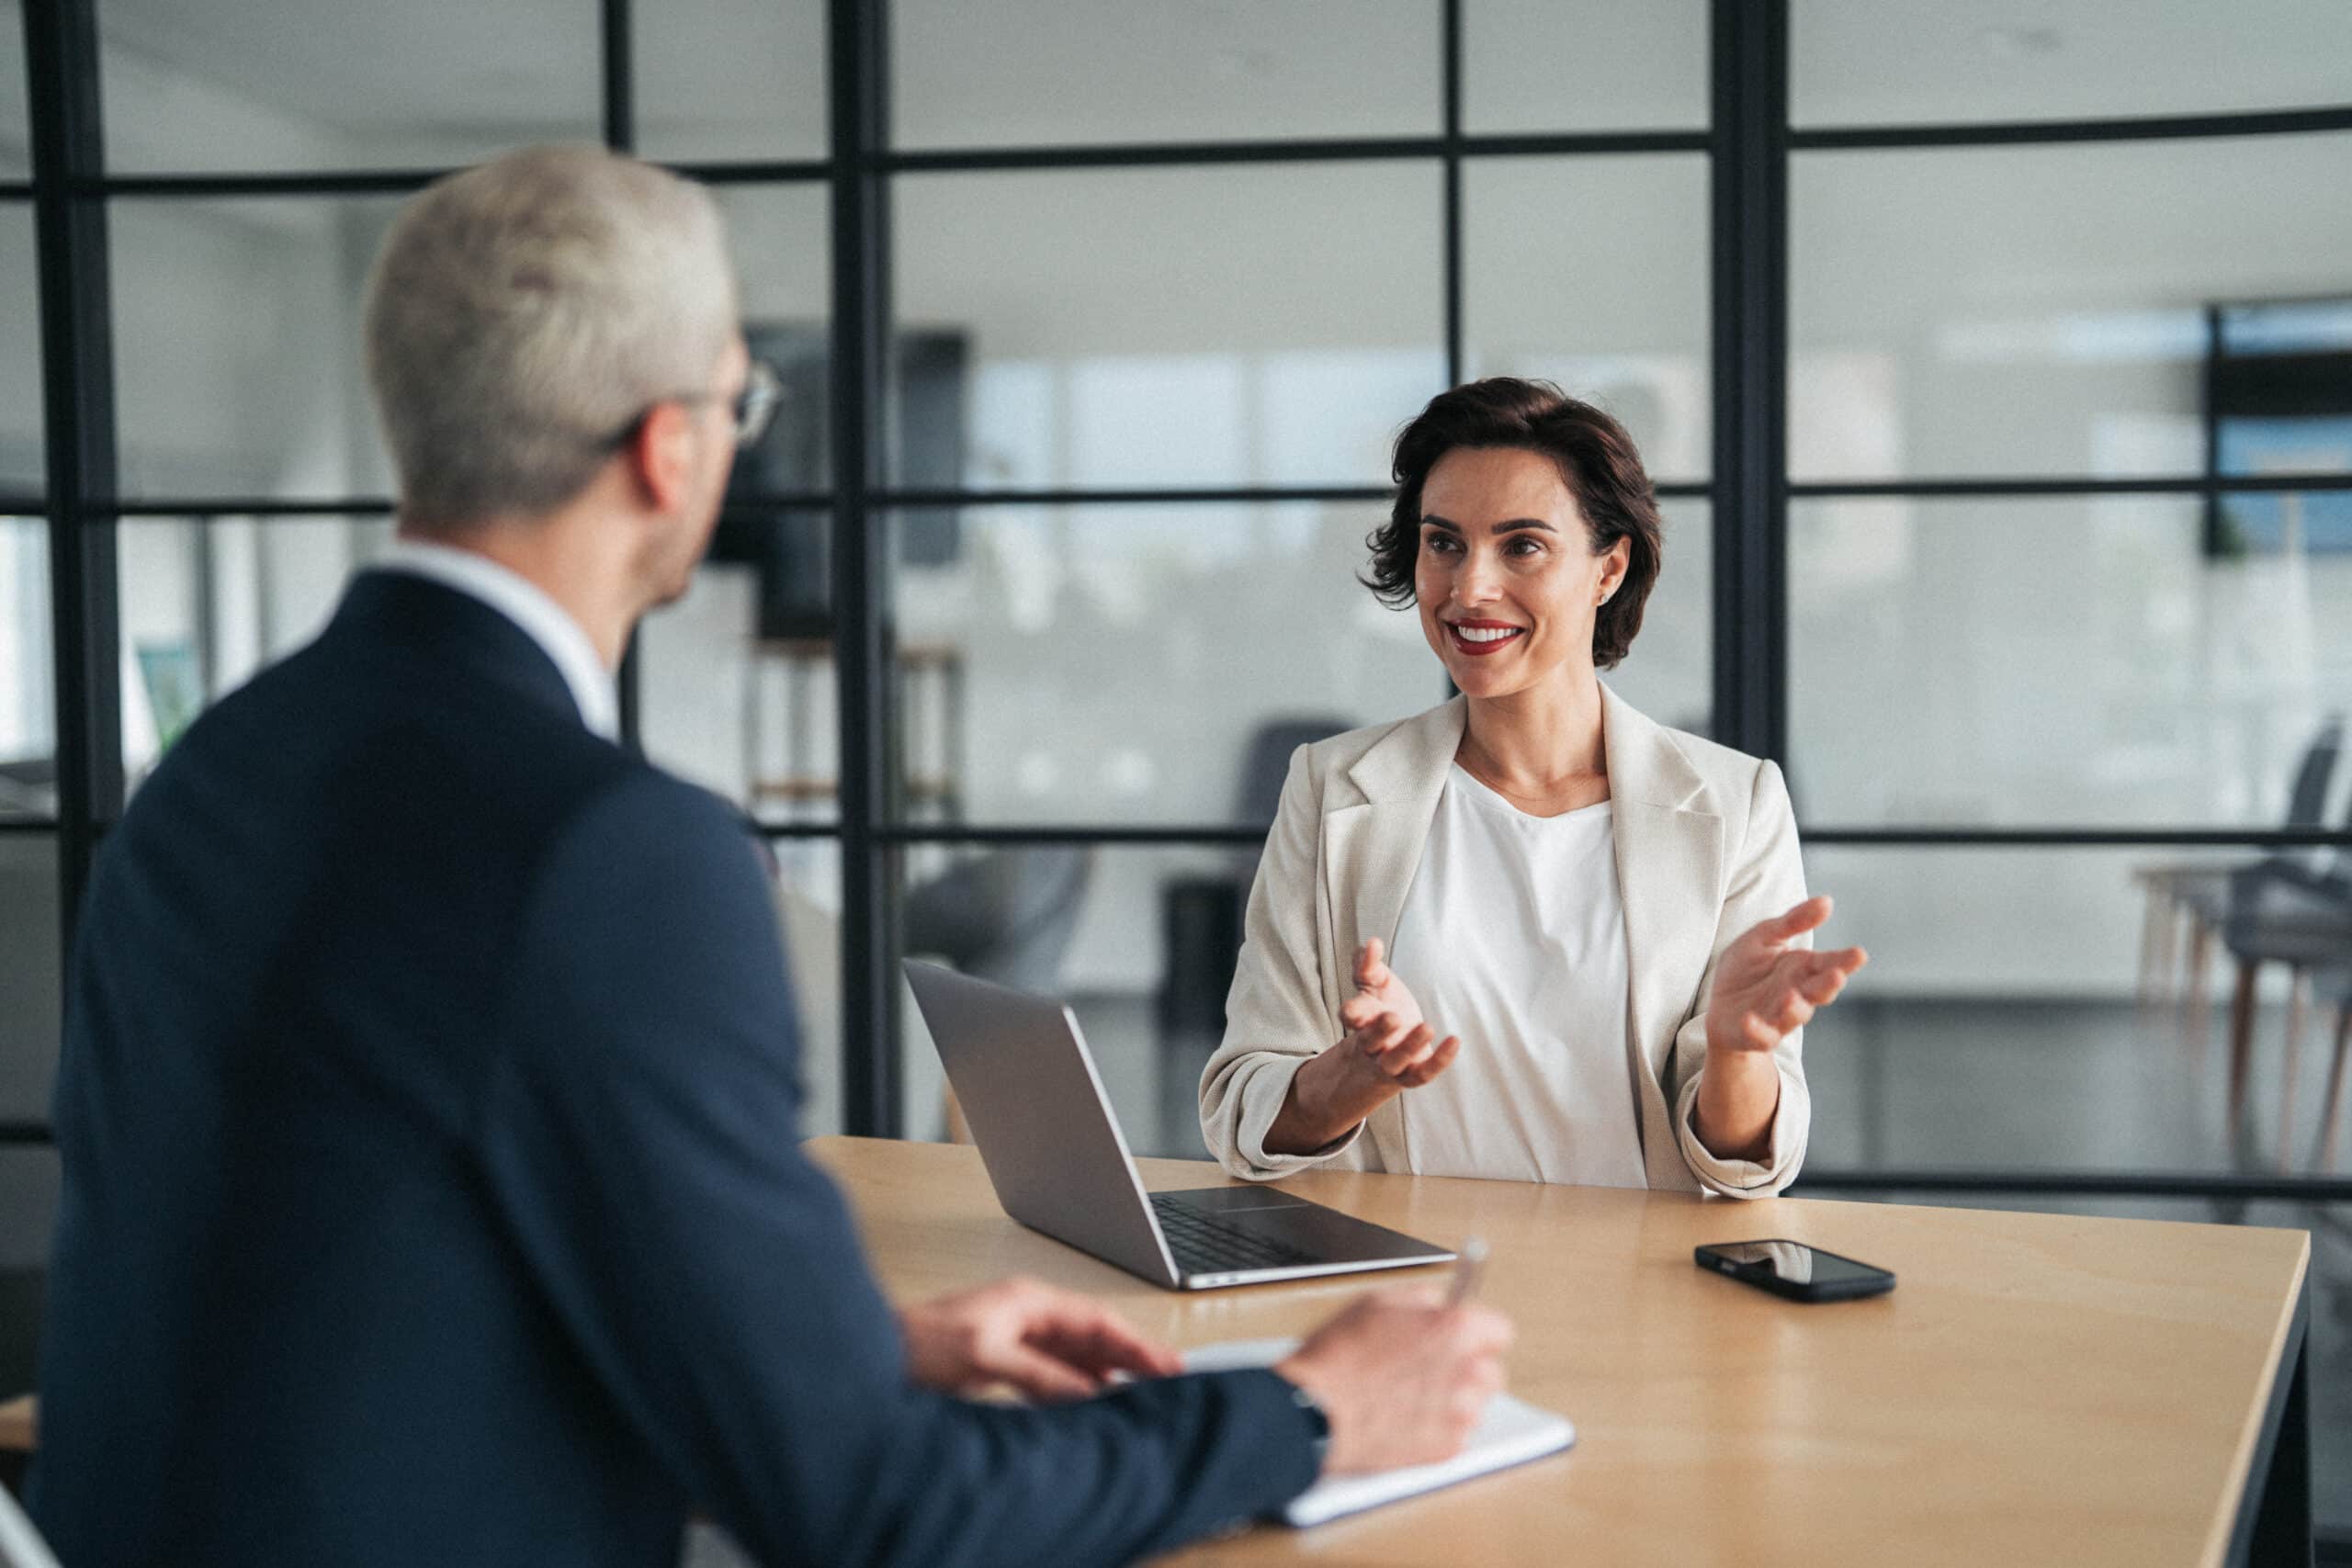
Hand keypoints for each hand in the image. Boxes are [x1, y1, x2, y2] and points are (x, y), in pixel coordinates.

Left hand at [898, 1277, 1181, 1401]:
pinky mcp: (1001, 1358)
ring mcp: (1013, 1335)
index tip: (1165, 1363)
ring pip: (1074, 1354)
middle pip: (1090, 1335)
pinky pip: (1051, 1371)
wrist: (871, 1354)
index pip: (1095, 1320)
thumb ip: (1039, 1373)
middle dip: (1129, 1356)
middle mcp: (1025, 1313)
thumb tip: (1086, 1390)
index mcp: (1027, 1300)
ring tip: (1138, 1394)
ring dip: (1105, 1373)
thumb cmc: (916, 1342)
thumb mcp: (984, 1357)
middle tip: (1167, 1379)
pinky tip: (1089, 1402)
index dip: (1133, 1342)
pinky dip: (1076, 1386)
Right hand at [1266, 940, 1460, 1155]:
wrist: (1379, 1056)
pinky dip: (1439, 1060)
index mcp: (1361, 1020)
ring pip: (1394, 1060)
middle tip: (1392, 1016)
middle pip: (1369, 1039)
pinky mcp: (1410, 1074)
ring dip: (1408, 1046)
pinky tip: (1454, 1042)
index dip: (1355, 1005)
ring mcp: (1390, 1062)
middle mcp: (1372, 1043)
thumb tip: (1371, 944)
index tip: (1368, 980)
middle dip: (1378, 1030)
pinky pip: (1422, 1073)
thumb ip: (1367, 965)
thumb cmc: (1377, 1012)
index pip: (1352, 1013)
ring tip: (1427, 1027)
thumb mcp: (1371, 985)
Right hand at [1273, 1285, 1513, 1473]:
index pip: (1500, 1330)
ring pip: (1475, 1405)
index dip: (1477, 1333)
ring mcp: (1460, 1413)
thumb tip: (1444, 1303)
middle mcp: (1467, 1370)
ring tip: (1412, 1396)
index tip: (1466, 1338)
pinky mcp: (1447, 1448)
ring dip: (1454, 1401)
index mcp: (1455, 1328)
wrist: (1315, 1410)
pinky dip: (1438, 1429)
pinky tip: (1407, 1418)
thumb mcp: (1379, 1302)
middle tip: (1431, 1369)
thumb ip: (1424, 1299)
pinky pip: (1457, 1435)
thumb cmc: (1339, 1357)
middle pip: (1492, 1371)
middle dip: (1467, 1369)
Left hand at [1703, 895, 1867, 1054]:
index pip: (1829, 964)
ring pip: (1794, 1015)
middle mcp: (1797, 994)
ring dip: (1795, 1008)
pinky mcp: (1756, 1035)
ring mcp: (1778, 1016)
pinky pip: (1760, 1036)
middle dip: (1828, 985)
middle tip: (1837, 975)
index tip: (1859, 954)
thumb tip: (1827, 901)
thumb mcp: (1766, 937)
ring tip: (1792, 997)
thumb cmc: (1747, 969)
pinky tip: (1750, 1021)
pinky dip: (1758, 1031)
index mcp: (1803, 969)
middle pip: (1818, 991)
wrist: (1721, 1007)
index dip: (1845, 960)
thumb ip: (1795, 921)